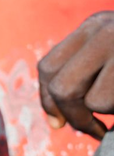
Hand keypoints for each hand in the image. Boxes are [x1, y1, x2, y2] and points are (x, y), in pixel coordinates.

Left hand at [39, 11, 113, 139]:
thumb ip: (87, 74)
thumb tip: (56, 122)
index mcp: (95, 26)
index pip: (48, 67)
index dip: (47, 100)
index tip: (58, 123)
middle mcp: (104, 29)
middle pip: (60, 85)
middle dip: (72, 115)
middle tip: (94, 130)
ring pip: (88, 99)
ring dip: (103, 114)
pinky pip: (107, 102)